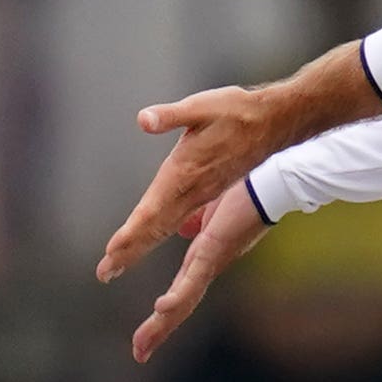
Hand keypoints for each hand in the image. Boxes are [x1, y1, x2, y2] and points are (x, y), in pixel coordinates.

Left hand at [98, 83, 295, 286]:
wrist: (278, 123)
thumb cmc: (239, 113)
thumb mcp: (202, 107)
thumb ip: (171, 115)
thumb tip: (144, 119)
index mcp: (185, 176)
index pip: (152, 212)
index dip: (131, 234)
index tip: (111, 253)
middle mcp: (194, 195)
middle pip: (156, 231)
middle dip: (128, 254)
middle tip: (103, 274)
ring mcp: (205, 200)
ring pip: (169, 232)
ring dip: (143, 250)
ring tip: (119, 270)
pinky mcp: (213, 199)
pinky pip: (185, 229)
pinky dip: (164, 240)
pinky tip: (157, 243)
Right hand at [127, 183, 268, 363]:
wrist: (270, 186)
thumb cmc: (245, 195)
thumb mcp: (212, 212)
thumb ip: (198, 223)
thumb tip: (185, 229)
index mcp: (205, 257)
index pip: (180, 290)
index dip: (165, 312)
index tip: (150, 328)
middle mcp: (208, 266)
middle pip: (180, 305)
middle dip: (159, 330)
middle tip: (140, 353)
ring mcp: (212, 262)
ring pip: (184, 301)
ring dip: (164, 324)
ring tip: (145, 344)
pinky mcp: (215, 250)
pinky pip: (193, 278)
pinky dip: (177, 296)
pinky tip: (161, 308)